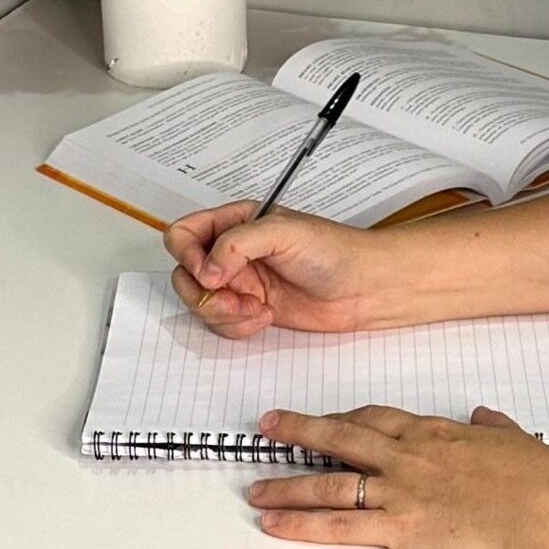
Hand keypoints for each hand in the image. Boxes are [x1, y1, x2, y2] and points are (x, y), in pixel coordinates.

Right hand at [163, 200, 380, 337]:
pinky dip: (237, 326)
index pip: (185, 234)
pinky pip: (222, 323)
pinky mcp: (251, 310)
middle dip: (203, 292)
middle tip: (232, 296)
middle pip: (185, 273)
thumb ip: (237, 243)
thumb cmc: (333, 250)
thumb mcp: (283, 231)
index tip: (210, 273)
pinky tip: (265, 316)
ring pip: (201, 302)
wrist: (364, 287)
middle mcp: (233, 252)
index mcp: (236, 222)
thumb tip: (207, 270)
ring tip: (254, 308)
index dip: (187, 254)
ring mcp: (241, 283)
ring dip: (222, 312)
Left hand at [247, 404, 548, 548]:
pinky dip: (302, 525)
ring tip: (257, 488)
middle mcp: (410, 455)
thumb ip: (493, 429)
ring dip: (288, 484)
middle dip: (299, 430)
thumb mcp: (514, 443)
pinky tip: (277, 524)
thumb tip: (485, 417)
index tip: (323, 417)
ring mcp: (402, 491)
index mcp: (435, 433)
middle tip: (268, 427)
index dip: (343, 416)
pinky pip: (339, 525)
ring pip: (329, 481)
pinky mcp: (402, 528)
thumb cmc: (541, 483)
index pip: (375, 418)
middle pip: (340, 437)